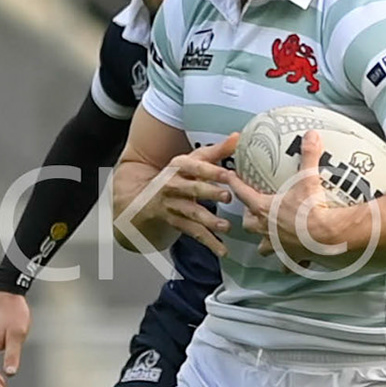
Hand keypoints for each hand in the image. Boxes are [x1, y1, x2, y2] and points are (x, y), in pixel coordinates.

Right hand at [121, 134, 237, 255]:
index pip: (195, 167)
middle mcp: (173, 185)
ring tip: (226, 227)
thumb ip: (217, 150)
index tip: (228, 175)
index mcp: (179, 166)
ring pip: (191, 213)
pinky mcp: (175, 222)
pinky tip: (222, 249)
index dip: (211, 171)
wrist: (146, 199)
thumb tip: (238, 137)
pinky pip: (193, 233)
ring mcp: (172, 205)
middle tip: (227, 197)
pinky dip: (208, 242)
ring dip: (209, 221)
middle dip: (209, 193)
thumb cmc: (179, 176)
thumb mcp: (193, 161)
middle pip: (192, 189)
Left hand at [225, 130, 365, 272]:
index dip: (234, 183)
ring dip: (265, 242)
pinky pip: (286, 262)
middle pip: (248, 224)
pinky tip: (294, 260)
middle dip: (249, 218)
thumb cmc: (312, 209)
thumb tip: (311, 134)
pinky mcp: (291, 257)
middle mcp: (266, 228)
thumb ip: (308, 156)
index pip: (243, 193)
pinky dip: (288, 261)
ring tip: (270, 237)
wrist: (326, 236)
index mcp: (264, 208)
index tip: (227, 176)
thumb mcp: (308, 179)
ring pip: (263, 246)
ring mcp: (278, 245)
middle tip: (254, 211)